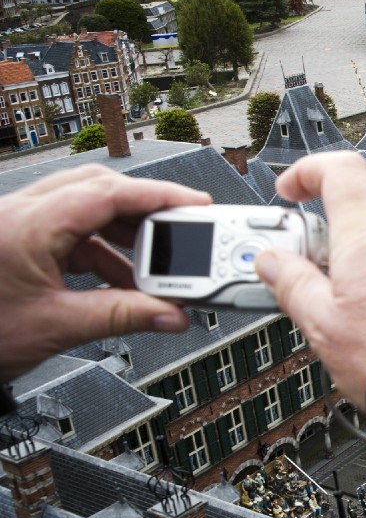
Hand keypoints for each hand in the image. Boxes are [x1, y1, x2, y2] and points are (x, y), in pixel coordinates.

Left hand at [0, 165, 210, 381]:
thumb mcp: (56, 326)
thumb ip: (121, 316)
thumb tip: (170, 314)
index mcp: (29, 224)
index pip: (107, 192)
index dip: (159, 195)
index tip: (196, 204)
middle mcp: (21, 214)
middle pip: (100, 191)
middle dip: (146, 212)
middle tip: (183, 232)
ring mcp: (18, 226)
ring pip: (86, 211)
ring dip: (124, 236)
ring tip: (156, 266)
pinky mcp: (18, 243)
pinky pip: (71, 234)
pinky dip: (102, 252)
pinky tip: (120, 282)